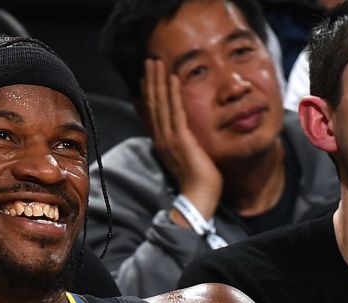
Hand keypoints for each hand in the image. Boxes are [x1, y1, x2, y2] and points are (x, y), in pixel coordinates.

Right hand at [142, 58, 222, 226]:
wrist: (199, 197)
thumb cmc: (199, 181)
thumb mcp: (189, 157)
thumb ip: (185, 143)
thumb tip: (186, 134)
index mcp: (163, 142)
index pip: (153, 112)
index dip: (150, 92)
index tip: (148, 76)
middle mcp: (162, 138)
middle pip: (153, 104)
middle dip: (151, 81)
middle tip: (149, 61)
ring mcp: (170, 138)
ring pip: (161, 104)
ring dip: (159, 81)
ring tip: (157, 62)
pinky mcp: (181, 139)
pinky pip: (176, 111)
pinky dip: (173, 94)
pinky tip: (173, 78)